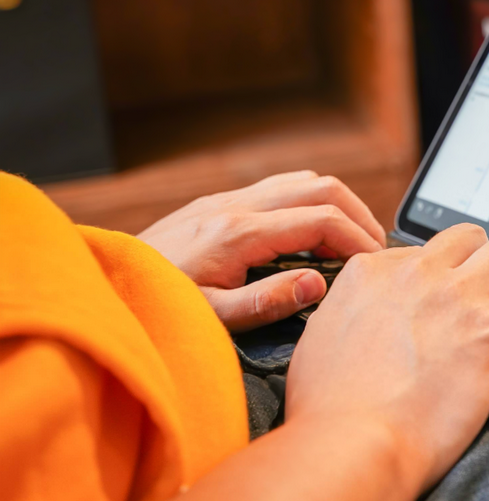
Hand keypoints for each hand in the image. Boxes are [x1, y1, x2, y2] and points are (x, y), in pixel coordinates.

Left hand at [138, 171, 385, 331]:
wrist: (101, 287)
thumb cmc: (153, 308)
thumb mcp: (211, 320)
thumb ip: (267, 302)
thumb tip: (318, 285)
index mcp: (238, 233)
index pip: (322, 219)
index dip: (360, 238)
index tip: (376, 265)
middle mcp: (234, 206)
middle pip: (320, 185)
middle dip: (358, 213)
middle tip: (373, 249)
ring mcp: (225, 201)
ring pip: (300, 180)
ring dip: (334, 204)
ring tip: (348, 241)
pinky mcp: (216, 205)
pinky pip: (278, 189)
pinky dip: (308, 204)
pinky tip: (308, 236)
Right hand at [285, 224, 488, 488]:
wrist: (353, 444)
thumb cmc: (328, 409)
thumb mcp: (319, 336)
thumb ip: (348, 311)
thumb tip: (366, 318)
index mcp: (371, 271)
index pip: (421, 252)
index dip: (436, 281)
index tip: (441, 309)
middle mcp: (418, 273)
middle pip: (469, 238)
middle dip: (481, 264)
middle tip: (484, 300)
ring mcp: (459, 297)